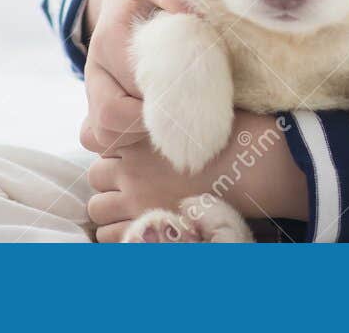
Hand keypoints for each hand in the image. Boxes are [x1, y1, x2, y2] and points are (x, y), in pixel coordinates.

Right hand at [79, 0, 193, 152]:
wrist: (118, 3)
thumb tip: (194, 12)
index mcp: (110, 39)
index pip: (133, 82)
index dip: (167, 96)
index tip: (197, 95)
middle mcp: (94, 70)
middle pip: (113, 116)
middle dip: (153, 121)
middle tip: (188, 114)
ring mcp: (92, 92)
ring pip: (101, 134)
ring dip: (135, 136)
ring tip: (170, 123)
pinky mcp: (95, 107)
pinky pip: (97, 138)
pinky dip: (123, 143)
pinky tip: (153, 132)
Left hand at [85, 112, 308, 241]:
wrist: (253, 166)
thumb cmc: (233, 135)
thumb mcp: (196, 113)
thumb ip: (168, 116)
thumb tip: (164, 111)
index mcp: (139, 133)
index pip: (97, 140)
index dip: (113, 150)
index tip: (130, 155)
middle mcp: (131, 165)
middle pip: (95, 176)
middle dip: (110, 181)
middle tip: (133, 185)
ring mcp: (136, 197)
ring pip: (97, 208)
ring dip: (111, 208)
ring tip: (134, 208)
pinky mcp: (146, 222)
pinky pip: (109, 236)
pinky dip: (118, 232)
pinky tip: (140, 226)